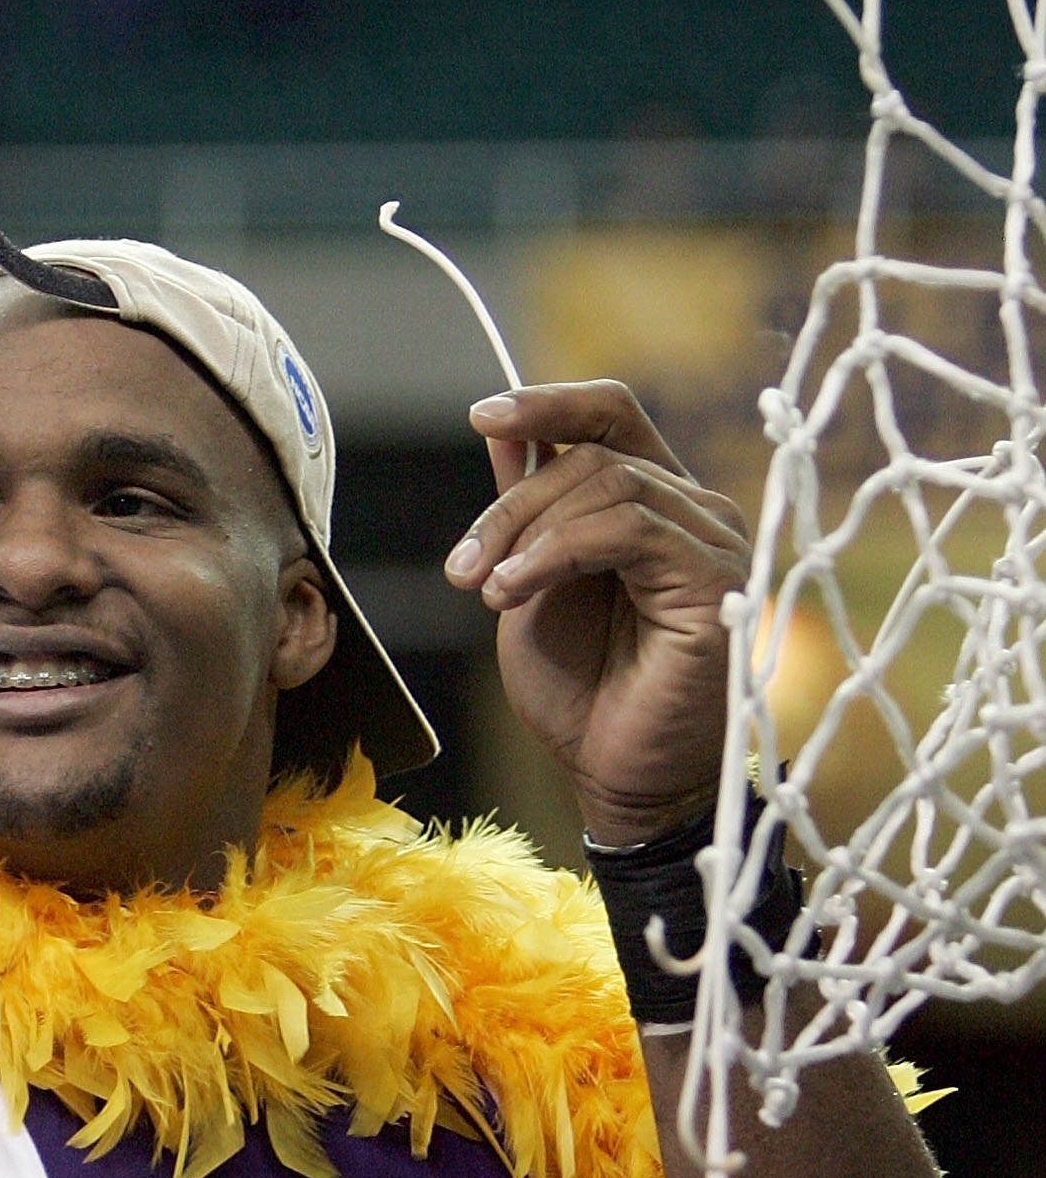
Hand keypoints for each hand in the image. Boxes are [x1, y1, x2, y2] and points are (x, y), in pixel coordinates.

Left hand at [442, 382, 749, 845]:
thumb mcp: (531, 584)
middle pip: (595, 453)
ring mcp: (712, 542)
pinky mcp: (715, 580)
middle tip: (462, 567)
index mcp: (654, 503)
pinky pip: (629, 528)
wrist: (614, 775)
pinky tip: (513, 592)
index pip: (612, 415)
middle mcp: (694, 512)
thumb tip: (504, 433)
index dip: (550, 402)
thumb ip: (529, 511)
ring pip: (610, 483)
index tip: (482, 417)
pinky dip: (556, 552)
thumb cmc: (581, 691)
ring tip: (485, 588)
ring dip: (526, 531)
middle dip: (511, 503)